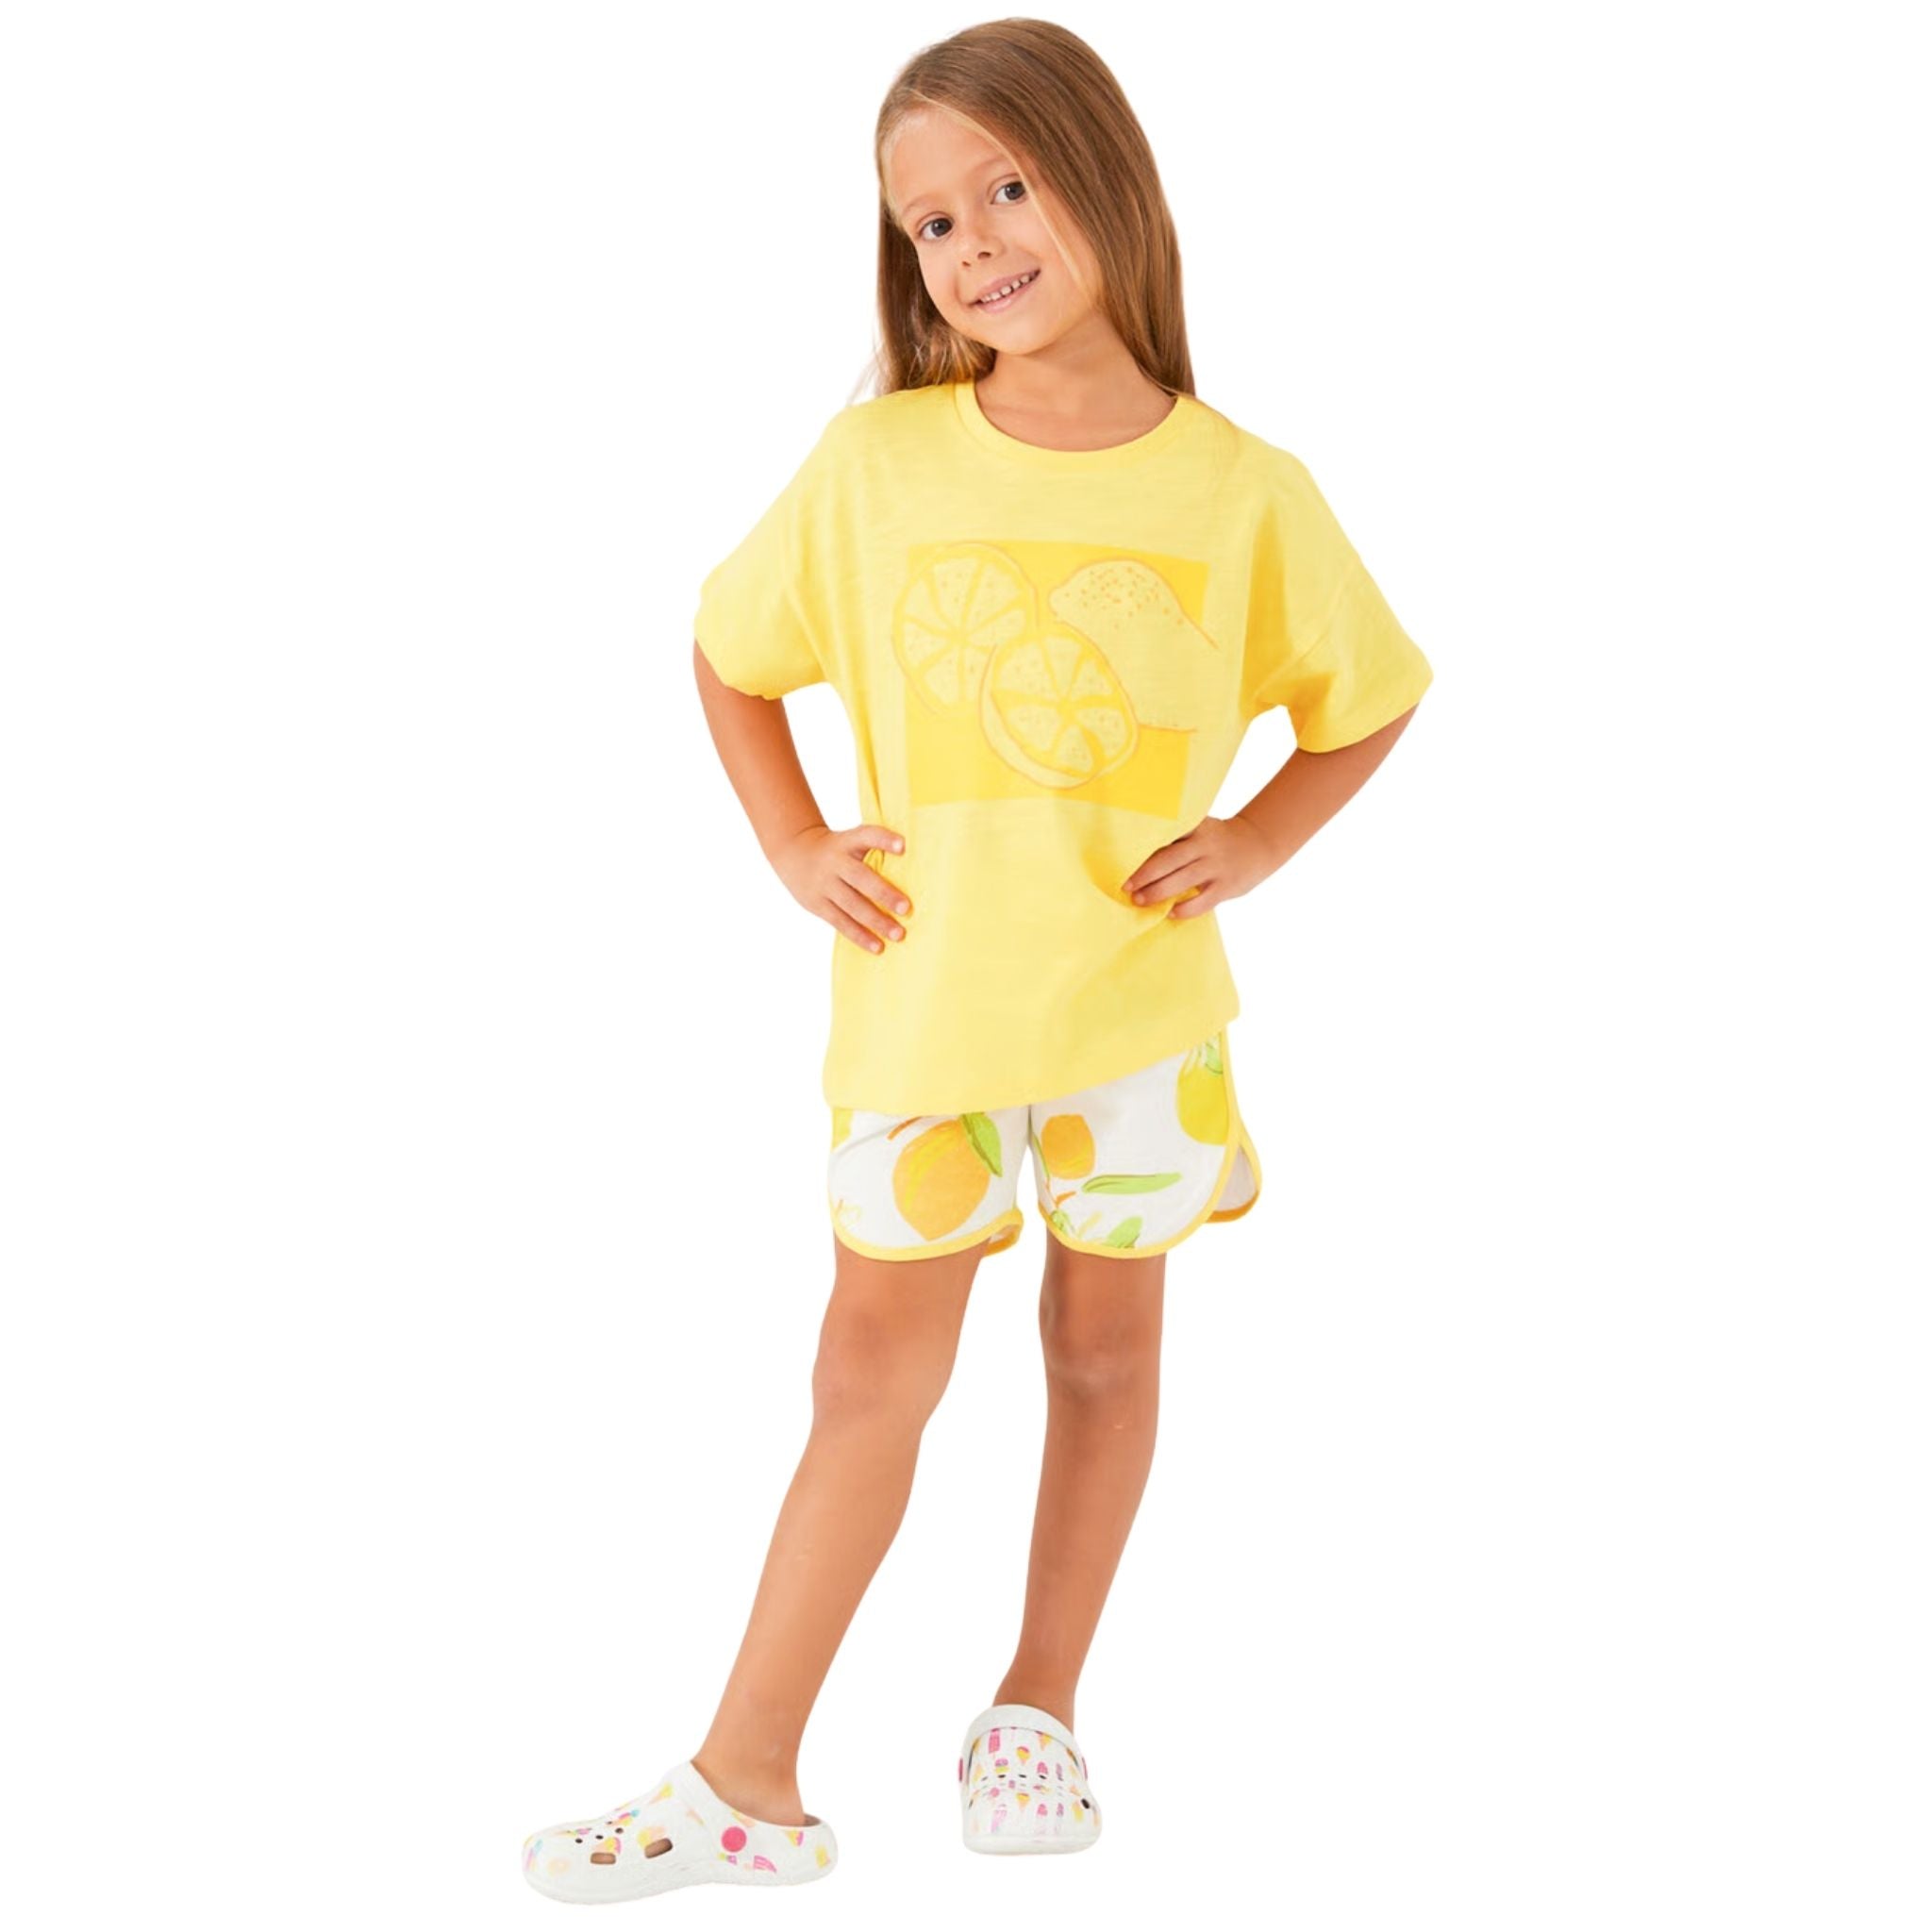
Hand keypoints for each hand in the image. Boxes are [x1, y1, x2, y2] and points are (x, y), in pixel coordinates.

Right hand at [771, 822, 912, 954]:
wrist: (794, 852)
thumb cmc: (837, 850)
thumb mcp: (850, 840)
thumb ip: (874, 849)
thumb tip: (914, 868)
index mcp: (847, 842)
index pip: (867, 836)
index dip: (884, 840)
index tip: (903, 846)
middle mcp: (835, 862)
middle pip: (860, 878)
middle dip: (884, 894)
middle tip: (906, 908)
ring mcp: (824, 884)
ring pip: (852, 905)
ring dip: (876, 921)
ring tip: (898, 935)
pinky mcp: (817, 904)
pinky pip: (840, 922)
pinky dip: (859, 935)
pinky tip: (877, 947)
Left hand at [1120, 814, 1275, 918]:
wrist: (1259, 844)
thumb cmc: (1216, 839)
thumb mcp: (1200, 828)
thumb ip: (1176, 838)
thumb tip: (1137, 855)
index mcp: (1196, 827)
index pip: (1167, 833)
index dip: (1144, 845)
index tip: (1122, 854)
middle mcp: (1205, 845)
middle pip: (1169, 859)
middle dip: (1144, 874)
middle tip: (1126, 887)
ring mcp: (1216, 866)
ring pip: (1182, 881)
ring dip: (1157, 892)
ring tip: (1139, 901)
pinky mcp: (1226, 886)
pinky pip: (1202, 902)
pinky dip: (1185, 909)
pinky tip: (1170, 913)